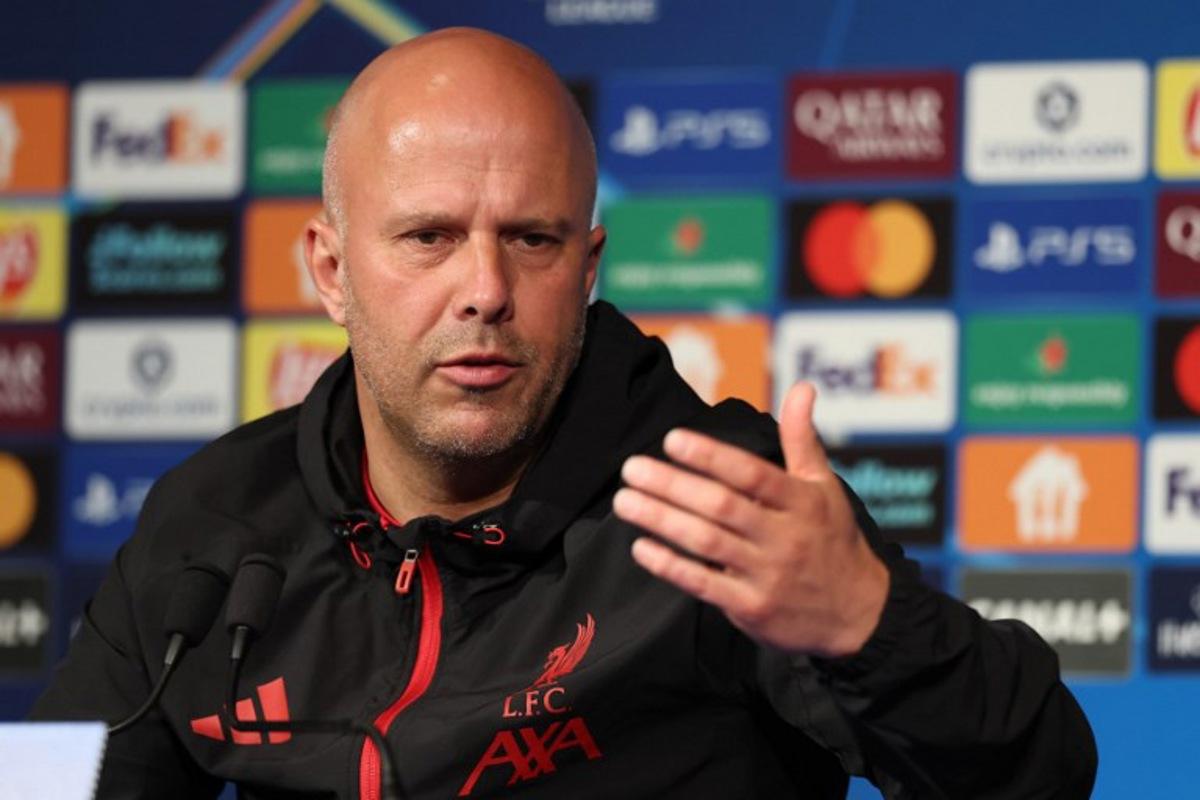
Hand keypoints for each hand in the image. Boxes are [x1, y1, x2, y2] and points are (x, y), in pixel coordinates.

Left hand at [613, 382, 889, 657]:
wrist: (859, 614)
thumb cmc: (834, 541)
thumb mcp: (825, 487)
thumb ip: (803, 438)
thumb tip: (802, 387)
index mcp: (802, 502)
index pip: (752, 474)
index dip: (711, 456)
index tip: (672, 440)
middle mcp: (785, 537)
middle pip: (721, 506)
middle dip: (672, 485)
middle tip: (632, 468)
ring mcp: (768, 575)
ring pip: (706, 543)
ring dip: (661, 520)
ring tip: (625, 501)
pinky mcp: (752, 609)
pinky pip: (704, 585)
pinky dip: (670, 566)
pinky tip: (641, 547)